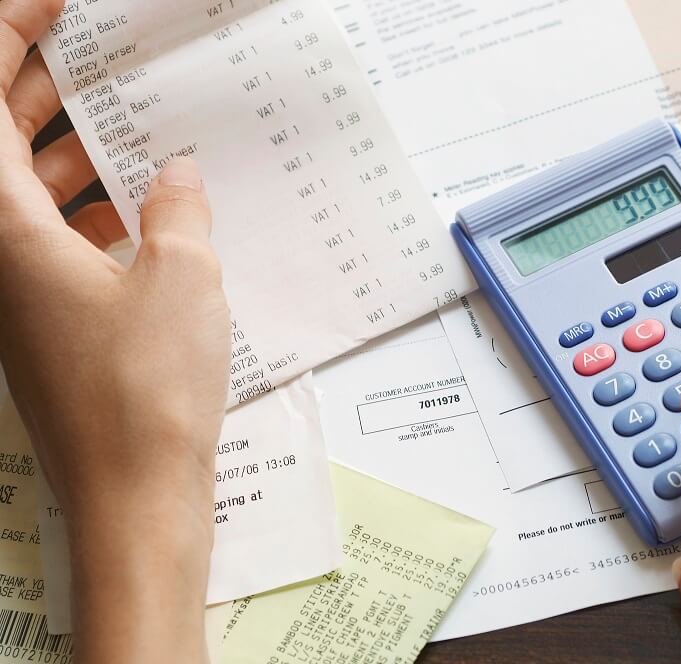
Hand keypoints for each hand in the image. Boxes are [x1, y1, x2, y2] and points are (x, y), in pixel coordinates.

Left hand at [0, 2, 228, 661]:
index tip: (50, 8)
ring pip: (28, 194)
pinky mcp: (49, 324)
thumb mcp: (183, 275)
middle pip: (0, 147)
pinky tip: (145, 209)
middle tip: (94, 59)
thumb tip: (175, 174)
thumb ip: (178, 207)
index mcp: (7, 230)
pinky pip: (55, 240)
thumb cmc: (148, 393)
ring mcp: (19, 294)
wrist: (135, 498)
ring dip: (70, 152)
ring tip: (128, 124)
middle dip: (40, 90)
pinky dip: (90, 209)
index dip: (11, 41)